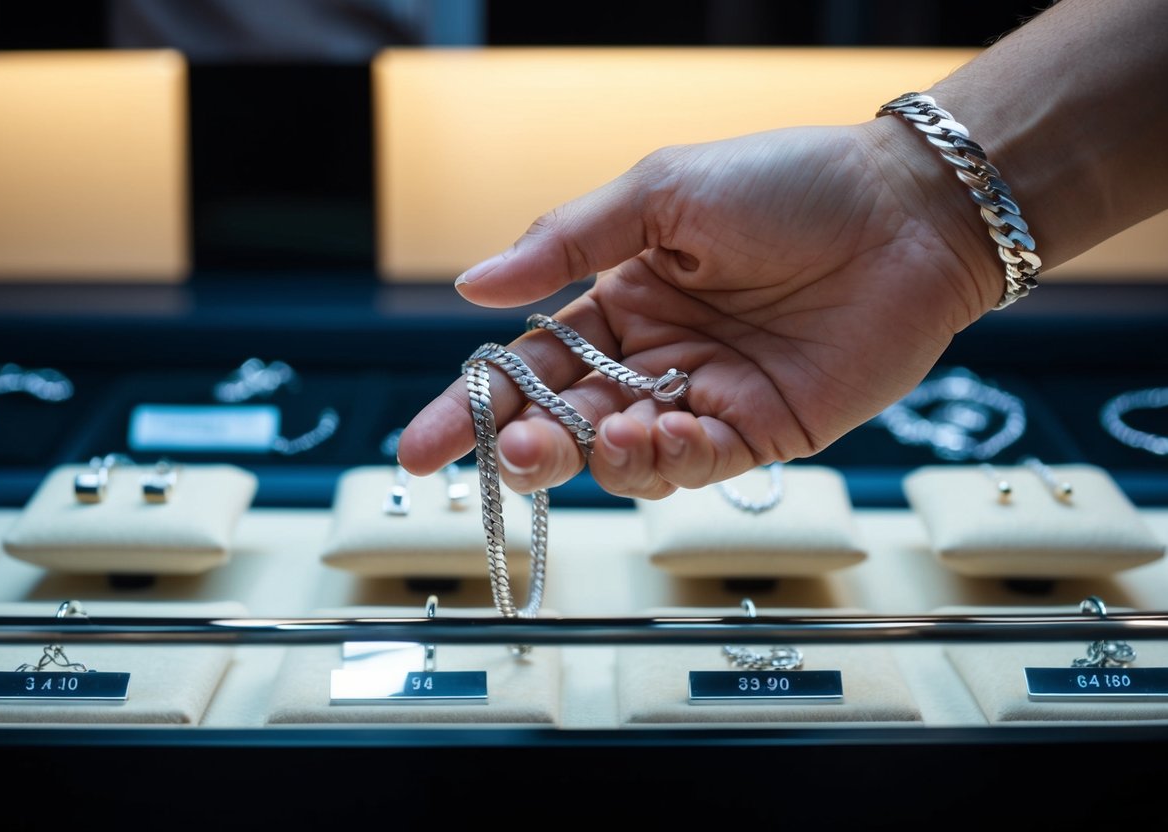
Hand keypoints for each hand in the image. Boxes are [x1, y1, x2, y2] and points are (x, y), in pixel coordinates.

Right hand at [397, 116, 997, 499]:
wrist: (906, 211)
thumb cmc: (786, 185)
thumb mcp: (662, 194)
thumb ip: (567, 243)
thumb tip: (471, 287)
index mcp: (619, 301)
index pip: (527, 366)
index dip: (471, 408)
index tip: (420, 449)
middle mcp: (652, 360)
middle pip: (564, 424)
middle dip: (526, 448)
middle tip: (512, 452)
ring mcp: (703, 400)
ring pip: (622, 458)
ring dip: (598, 459)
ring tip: (601, 436)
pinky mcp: (760, 434)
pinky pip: (697, 467)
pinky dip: (670, 462)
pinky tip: (667, 434)